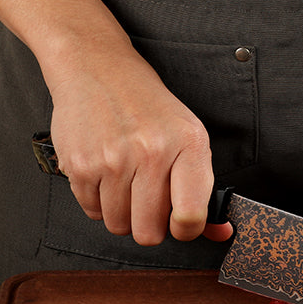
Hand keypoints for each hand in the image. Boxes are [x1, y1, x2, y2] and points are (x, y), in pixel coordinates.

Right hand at [45, 40, 232, 246]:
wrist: (99, 70)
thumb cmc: (146, 105)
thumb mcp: (186, 135)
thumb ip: (202, 189)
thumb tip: (221, 234)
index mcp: (188, 144)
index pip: (191, 216)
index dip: (185, 229)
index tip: (179, 222)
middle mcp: (152, 152)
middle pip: (150, 232)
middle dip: (148, 223)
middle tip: (146, 195)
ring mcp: (113, 160)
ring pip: (118, 226)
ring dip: (121, 211)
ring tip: (124, 178)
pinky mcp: (81, 165)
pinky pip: (91, 211)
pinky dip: (98, 200)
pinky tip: (104, 171)